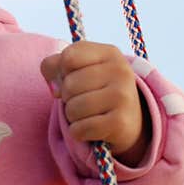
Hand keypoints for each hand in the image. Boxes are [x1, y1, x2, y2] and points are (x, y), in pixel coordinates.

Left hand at [40, 41, 149, 165]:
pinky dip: (78, 132)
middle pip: (69, 85)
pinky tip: (89, 128)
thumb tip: (55, 88)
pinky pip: (80, 129)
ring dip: (72, 116)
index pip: (68, 57)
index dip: (61, 71)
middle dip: (66, 97)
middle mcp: (120, 71)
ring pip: (73, 108)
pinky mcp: (120, 122)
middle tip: (82, 99)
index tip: (71, 78)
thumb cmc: (95, 88)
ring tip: (86, 113)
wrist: (128, 118)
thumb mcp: (78, 67)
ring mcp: (122, 96)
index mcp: (109, 53)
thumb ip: (55, 66)